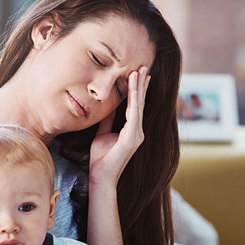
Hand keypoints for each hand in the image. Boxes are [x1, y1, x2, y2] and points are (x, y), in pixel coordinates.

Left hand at [89, 66, 150, 185]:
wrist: (100, 177)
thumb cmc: (100, 159)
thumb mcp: (102, 134)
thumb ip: (107, 122)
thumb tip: (108, 108)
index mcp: (131, 130)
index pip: (135, 106)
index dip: (136, 89)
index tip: (138, 73)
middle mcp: (137, 131)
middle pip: (139, 103)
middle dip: (141, 84)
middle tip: (144, 66)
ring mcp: (136, 135)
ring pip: (138, 106)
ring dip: (138, 88)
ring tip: (139, 72)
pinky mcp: (131, 139)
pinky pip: (133, 116)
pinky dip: (134, 101)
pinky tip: (134, 89)